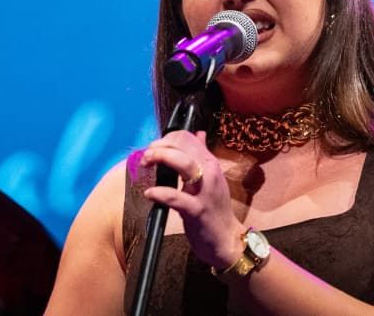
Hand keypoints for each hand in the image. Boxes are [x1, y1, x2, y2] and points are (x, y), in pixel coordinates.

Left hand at [140, 130, 244, 269]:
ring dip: (161, 158)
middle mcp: (210, 172)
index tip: (155, 148)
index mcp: (210, 163)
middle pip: (184, 145)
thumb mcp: (211, 178)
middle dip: (160, 146)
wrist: (227, 240)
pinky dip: (160, 193)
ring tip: (146, 163)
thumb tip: (198, 134)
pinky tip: (149, 193)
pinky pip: (176, 197)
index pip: (187, 137)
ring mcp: (204, 191)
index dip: (167, 138)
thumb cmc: (215, 209)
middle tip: (146, 156)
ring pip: (184, 163)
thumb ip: (202, 156)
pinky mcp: (197, 211)